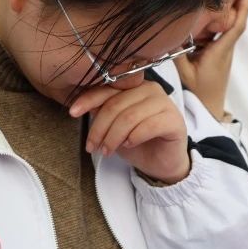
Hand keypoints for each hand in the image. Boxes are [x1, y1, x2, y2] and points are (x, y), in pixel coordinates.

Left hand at [70, 83, 190, 183]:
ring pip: (130, 116)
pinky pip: (149, 126)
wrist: (161, 163)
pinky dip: (135, 137)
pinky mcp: (175, 120)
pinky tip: (128, 145)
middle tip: (92, 146)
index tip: (72, 112)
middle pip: (117, 104)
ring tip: (107, 151)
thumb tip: (80, 106)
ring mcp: (165, 103)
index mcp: (134, 85)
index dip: (88, 100)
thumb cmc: (136, 142)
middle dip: (100, 128)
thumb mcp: (112, 126)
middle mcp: (150, 89)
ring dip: (114, 137)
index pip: (108, 88)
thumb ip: (101, 112)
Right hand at [175, 0, 247, 120]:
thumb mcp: (183, 75)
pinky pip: (223, 31)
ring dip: (234, 4)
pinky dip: (224, 17)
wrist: (209, 114)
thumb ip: (176, 53)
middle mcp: (225, 49)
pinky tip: (219, 8)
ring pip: (231, 24)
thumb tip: (167, 34)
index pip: (237, 22)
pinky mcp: (218, 55)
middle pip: (238, 18)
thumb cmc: (198, 96)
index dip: (244, 1)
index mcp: (220, 51)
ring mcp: (223, 52)